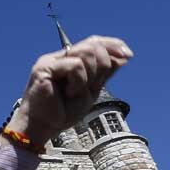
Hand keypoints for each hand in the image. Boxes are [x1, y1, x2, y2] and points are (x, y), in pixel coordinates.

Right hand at [5, 36, 132, 146]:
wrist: (40, 128)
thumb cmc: (60, 114)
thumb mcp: (90, 91)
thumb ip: (103, 74)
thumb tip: (124, 56)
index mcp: (69, 60)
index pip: (94, 42)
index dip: (113, 45)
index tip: (128, 55)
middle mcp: (59, 57)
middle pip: (93, 44)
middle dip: (102, 65)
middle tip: (92, 85)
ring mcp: (51, 61)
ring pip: (86, 52)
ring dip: (89, 75)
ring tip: (75, 92)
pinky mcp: (44, 68)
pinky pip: (75, 66)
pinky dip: (78, 82)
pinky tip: (68, 93)